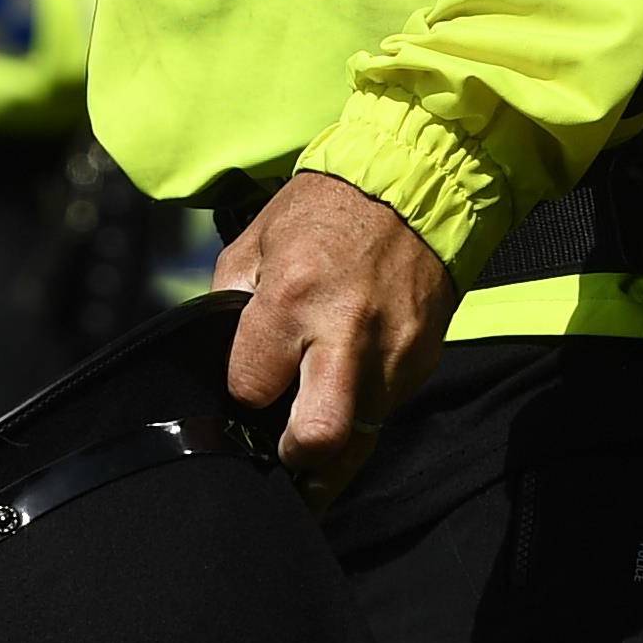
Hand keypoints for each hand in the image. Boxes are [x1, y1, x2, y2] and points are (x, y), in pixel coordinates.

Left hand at [213, 173, 454, 502]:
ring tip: (313, 431)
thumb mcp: (258, 240)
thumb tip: (220, 355)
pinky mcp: (422, 364)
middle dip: (295, 456)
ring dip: (333, 444)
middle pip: (318, 439)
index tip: (249, 385)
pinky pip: (387, 413)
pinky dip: (364, 411)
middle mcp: (345, 333)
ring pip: (358, 443)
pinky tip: (350, 388)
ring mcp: (391, 354)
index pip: (250, 389)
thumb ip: (232, 300)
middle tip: (284, 446)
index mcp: (291, 297)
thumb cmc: (326, 211)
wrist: (413, 187)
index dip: (243, 392)